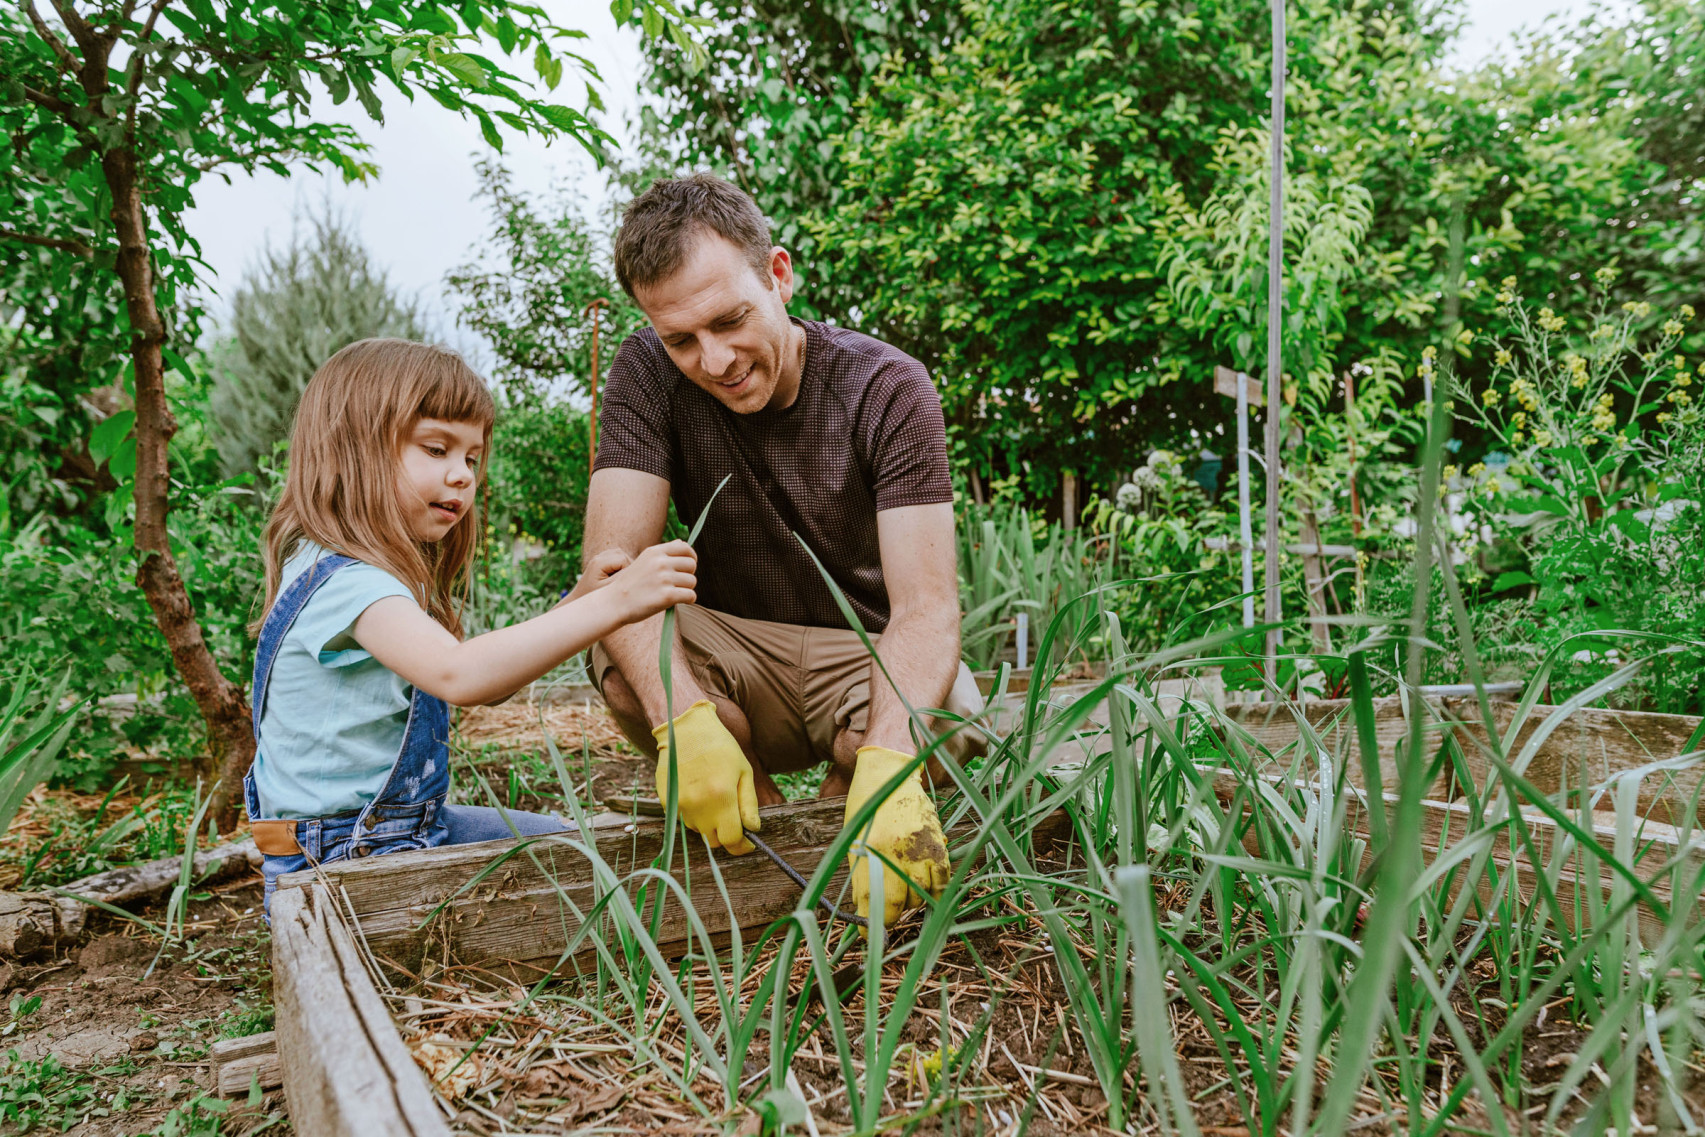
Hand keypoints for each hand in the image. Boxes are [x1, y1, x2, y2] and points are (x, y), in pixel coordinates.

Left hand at [558, 548, 631, 606]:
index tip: (623, 584)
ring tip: (619, 579)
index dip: (628, 571)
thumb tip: (635, 569)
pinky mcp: (602, 559)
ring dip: (625, 566)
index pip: (623, 560)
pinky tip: (617, 576)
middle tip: (622, 582)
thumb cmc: (594, 596)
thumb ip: (621, 577)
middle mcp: (599, 556)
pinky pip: (618, 557)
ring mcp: (600, 556)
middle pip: (623, 555)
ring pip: (622, 555)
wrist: (580, 598)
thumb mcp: (608, 588)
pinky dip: (621, 565)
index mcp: (599, 562)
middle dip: (627, 568)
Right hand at [604, 540, 695, 622]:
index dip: (691, 557)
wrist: (614, 603)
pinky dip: (688, 600)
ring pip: (692, 581)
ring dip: (686, 589)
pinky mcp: (667, 596)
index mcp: (655, 552)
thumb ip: (663, 553)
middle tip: (677, 584)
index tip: (687, 567)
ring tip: (672, 593)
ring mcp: (664, 579)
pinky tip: (677, 601)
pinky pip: (691, 595)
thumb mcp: (644, 561)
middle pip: (691, 565)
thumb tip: (682, 542)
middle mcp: (660, 563)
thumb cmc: (631, 584)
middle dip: (688, 575)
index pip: (685, 548)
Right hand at [653, 700, 759, 853]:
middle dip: (725, 832)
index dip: (742, 846)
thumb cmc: (719, 747)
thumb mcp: (743, 771)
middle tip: (731, 816)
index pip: (731, 840)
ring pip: (698, 830)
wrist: (684, 729)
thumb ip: (748, 804)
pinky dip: (693, 813)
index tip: (748, 843)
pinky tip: (697, 791)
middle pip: (714, 840)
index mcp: (721, 797)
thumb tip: (753, 829)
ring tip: (712, 795)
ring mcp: (679, 805)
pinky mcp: (666, 802)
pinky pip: (684, 819)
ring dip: (708, 822)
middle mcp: (698, 806)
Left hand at [843, 746, 950, 929]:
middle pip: (899, 902)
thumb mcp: (854, 840)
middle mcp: (896, 851)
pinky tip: (927, 893)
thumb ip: (861, 875)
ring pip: (922, 893)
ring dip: (912, 902)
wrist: (890, 772)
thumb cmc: (866, 807)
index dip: (871, 925)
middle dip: (891, 915)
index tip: (868, 938)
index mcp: (871, 851)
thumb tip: (864, 912)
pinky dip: (936, 891)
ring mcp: (920, 846)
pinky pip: (943, 878)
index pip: (873, 901)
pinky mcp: (938, 841)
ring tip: (903, 897)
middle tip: (886, 914)